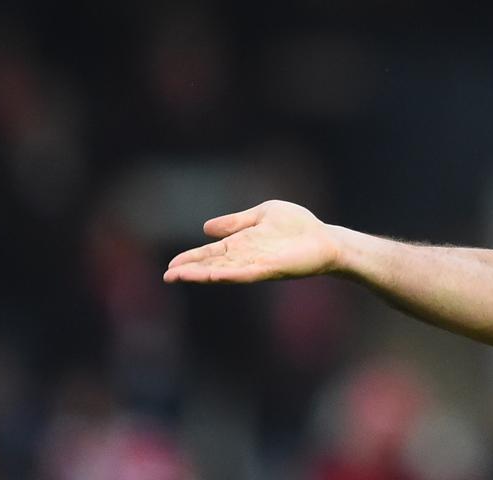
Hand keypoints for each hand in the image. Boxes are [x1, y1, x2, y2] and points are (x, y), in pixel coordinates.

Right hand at [164, 200, 340, 282]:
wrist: (325, 239)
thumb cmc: (298, 226)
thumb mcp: (262, 215)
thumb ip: (236, 222)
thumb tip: (205, 228)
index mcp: (242, 243)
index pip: (211, 253)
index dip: (191, 258)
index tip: (171, 265)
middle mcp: (246, 257)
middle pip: (213, 265)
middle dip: (191, 270)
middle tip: (167, 276)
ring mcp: (257, 264)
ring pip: (224, 271)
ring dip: (203, 274)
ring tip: (181, 277)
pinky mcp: (272, 269)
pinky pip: (247, 273)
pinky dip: (229, 274)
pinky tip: (214, 276)